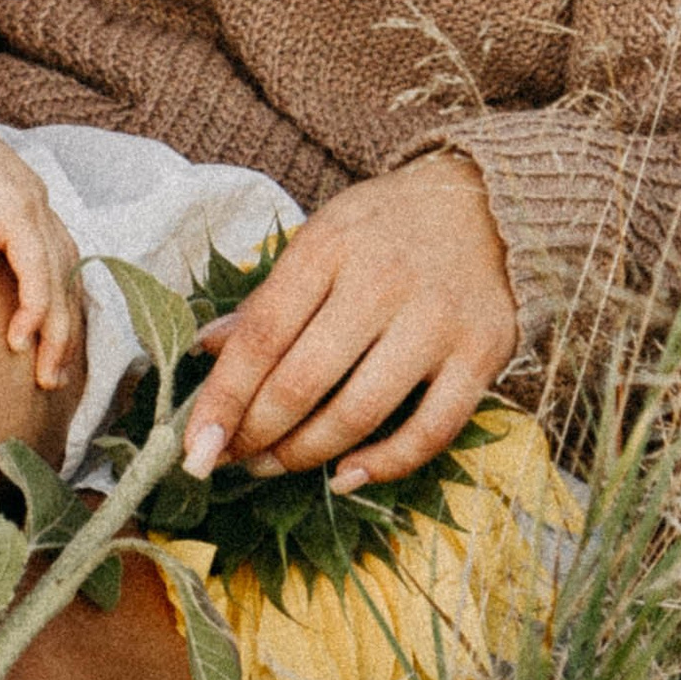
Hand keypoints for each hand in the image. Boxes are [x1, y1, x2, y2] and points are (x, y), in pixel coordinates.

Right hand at [0, 60, 81, 391]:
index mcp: (20, 193)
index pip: (58, 257)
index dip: (58, 302)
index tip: (47, 345)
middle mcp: (35, 197)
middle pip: (69, 273)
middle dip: (66, 329)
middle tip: (55, 377)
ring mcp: (28, 200)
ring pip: (60, 278)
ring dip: (57, 330)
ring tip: (45, 372)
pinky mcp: (12, 208)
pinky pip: (35, 269)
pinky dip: (35, 306)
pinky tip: (20, 338)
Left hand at [182, 151, 516, 492]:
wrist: (488, 202)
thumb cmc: (386, 228)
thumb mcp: (320, 239)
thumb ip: (269, 298)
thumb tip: (206, 347)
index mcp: (328, 248)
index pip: (261, 335)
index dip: (222, 398)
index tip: (193, 446)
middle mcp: (380, 283)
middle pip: (302, 382)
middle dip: (255, 435)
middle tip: (228, 460)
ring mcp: (435, 322)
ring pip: (357, 414)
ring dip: (305, 455)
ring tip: (272, 467)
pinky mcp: (482, 355)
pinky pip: (430, 432)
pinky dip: (384, 465)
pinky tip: (345, 477)